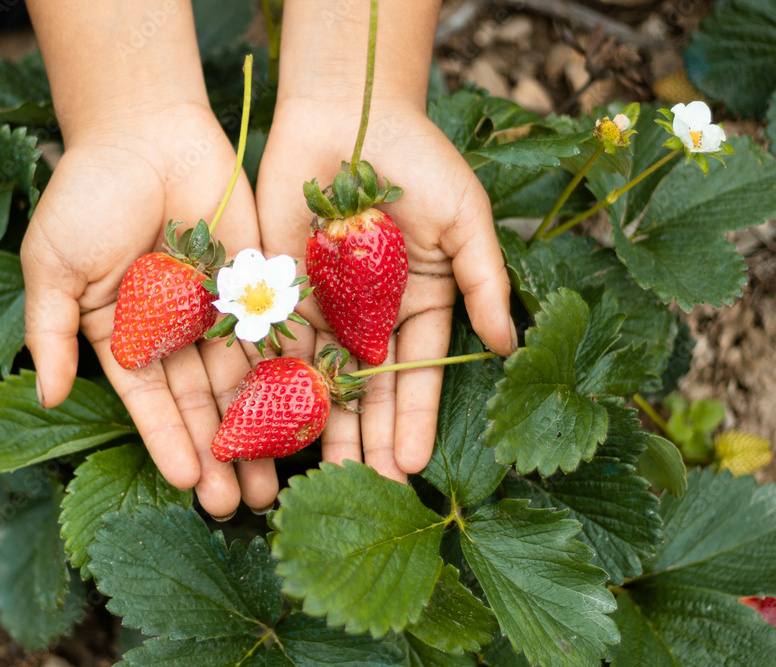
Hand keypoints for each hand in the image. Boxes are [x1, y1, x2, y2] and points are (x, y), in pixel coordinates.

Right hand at [22, 105, 278, 516]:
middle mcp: (176, 330)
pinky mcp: (259, 280)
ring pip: (245, 380)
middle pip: (204, 403)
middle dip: (223, 452)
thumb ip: (49, 333)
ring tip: (278, 479)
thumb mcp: (52, 267)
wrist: (145, 129)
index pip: (152, 402)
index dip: (170, 442)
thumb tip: (47, 397)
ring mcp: (221, 307)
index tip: (192, 485)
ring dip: (261, 430)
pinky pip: (278, 332)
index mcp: (126, 334)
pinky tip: (308, 414)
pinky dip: (291, 373)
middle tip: (244, 504)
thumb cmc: (88, 195)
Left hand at [256, 97, 515, 482]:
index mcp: (419, 302)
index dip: (412, 418)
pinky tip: (270, 425)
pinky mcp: (279, 288)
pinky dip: (272, 383)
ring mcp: (323, 304)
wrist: (346, 112)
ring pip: (319, 377)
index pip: (417, 373)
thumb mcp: (465, 217)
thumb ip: (484, 280)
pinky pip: (274, 342)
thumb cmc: (417, 157)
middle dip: (368, 438)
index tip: (412, 465)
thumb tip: (507, 344)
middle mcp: (370, 314)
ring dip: (320, 426)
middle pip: (367, 388)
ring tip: (320, 477)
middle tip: (367, 490)